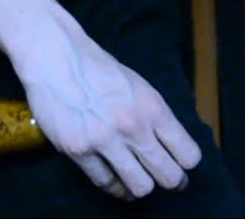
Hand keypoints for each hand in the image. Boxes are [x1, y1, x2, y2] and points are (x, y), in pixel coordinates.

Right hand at [11, 16, 200, 200]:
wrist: (56, 57)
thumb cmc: (98, 68)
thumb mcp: (139, 86)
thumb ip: (155, 117)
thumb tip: (170, 147)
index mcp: (153, 108)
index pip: (188, 154)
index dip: (186, 166)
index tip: (181, 167)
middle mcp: (133, 127)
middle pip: (169, 177)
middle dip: (171, 182)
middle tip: (165, 179)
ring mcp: (105, 141)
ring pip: (140, 187)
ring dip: (141, 187)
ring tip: (137, 181)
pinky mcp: (79, 151)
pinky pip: (106, 182)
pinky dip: (113, 184)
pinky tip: (114, 178)